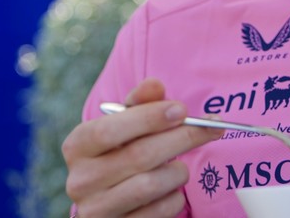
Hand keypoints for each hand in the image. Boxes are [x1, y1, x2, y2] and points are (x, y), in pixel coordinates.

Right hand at [62, 78, 223, 216]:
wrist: (114, 201)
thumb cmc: (124, 152)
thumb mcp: (127, 125)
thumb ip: (141, 104)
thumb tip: (155, 84)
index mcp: (78, 146)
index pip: (109, 130)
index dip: (149, 118)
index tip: (182, 110)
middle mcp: (80, 180)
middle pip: (139, 156)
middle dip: (182, 138)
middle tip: (210, 128)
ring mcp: (96, 210)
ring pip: (151, 185)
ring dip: (178, 171)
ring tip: (181, 165)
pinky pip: (160, 211)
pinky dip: (175, 197)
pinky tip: (172, 190)